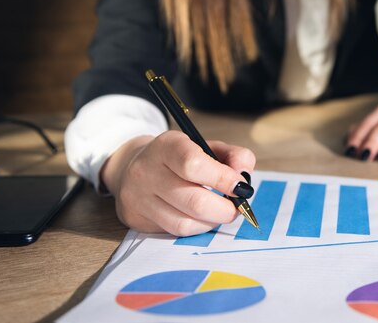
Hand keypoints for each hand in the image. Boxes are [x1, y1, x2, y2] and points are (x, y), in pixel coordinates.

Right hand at [100, 131, 255, 235]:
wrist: (132, 167)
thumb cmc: (178, 158)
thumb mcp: (205, 147)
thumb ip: (232, 156)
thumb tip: (244, 174)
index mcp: (167, 146)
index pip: (194, 165)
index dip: (223, 179)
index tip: (240, 187)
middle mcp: (147, 171)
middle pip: (194, 201)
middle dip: (225, 209)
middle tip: (237, 206)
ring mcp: (139, 198)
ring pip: (185, 222)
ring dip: (212, 221)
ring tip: (220, 211)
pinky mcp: (136, 219)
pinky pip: (175, 232)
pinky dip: (197, 228)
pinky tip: (202, 218)